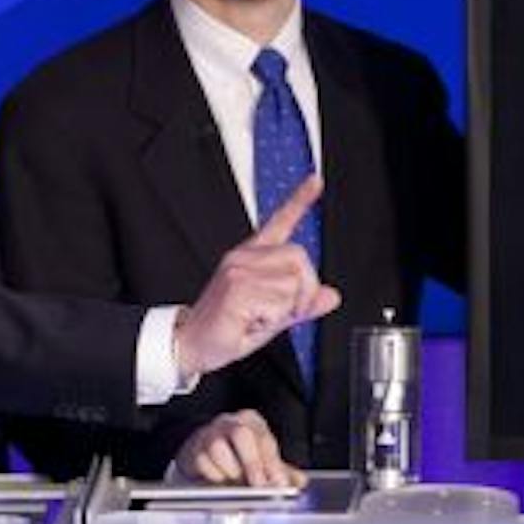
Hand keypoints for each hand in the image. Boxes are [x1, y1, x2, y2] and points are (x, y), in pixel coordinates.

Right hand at [173, 409, 305, 487]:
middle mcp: (230, 422)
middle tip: (260, 487)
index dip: (273, 464)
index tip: (279, 484)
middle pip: (241, 435)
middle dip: (252, 464)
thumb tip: (300, 481)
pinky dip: (214, 476)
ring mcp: (209, 433)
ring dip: (230, 471)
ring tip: (237, 483)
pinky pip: (203, 463)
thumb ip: (281, 471)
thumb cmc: (236, 454)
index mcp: (251, 421)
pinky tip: (220, 480)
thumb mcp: (261, 458)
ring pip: (219, 449)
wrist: (201, 450)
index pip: (265, 440)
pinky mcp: (193, 449)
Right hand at [174, 174, 340, 376]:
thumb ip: (303, 303)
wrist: (192, 343)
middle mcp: (245, 257)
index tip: (315, 181)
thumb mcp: (275, 315)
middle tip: (282, 312)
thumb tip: (331, 296)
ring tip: (260, 318)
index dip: (300, 200)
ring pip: (292, 283)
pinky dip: (271, 321)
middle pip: (300, 257)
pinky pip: (278, 304)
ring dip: (286, 310)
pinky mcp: (236, 289)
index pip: (280, 222)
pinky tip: (251, 322)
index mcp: (254, 257)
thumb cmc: (228, 327)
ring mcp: (238, 271)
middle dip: (304, 291)